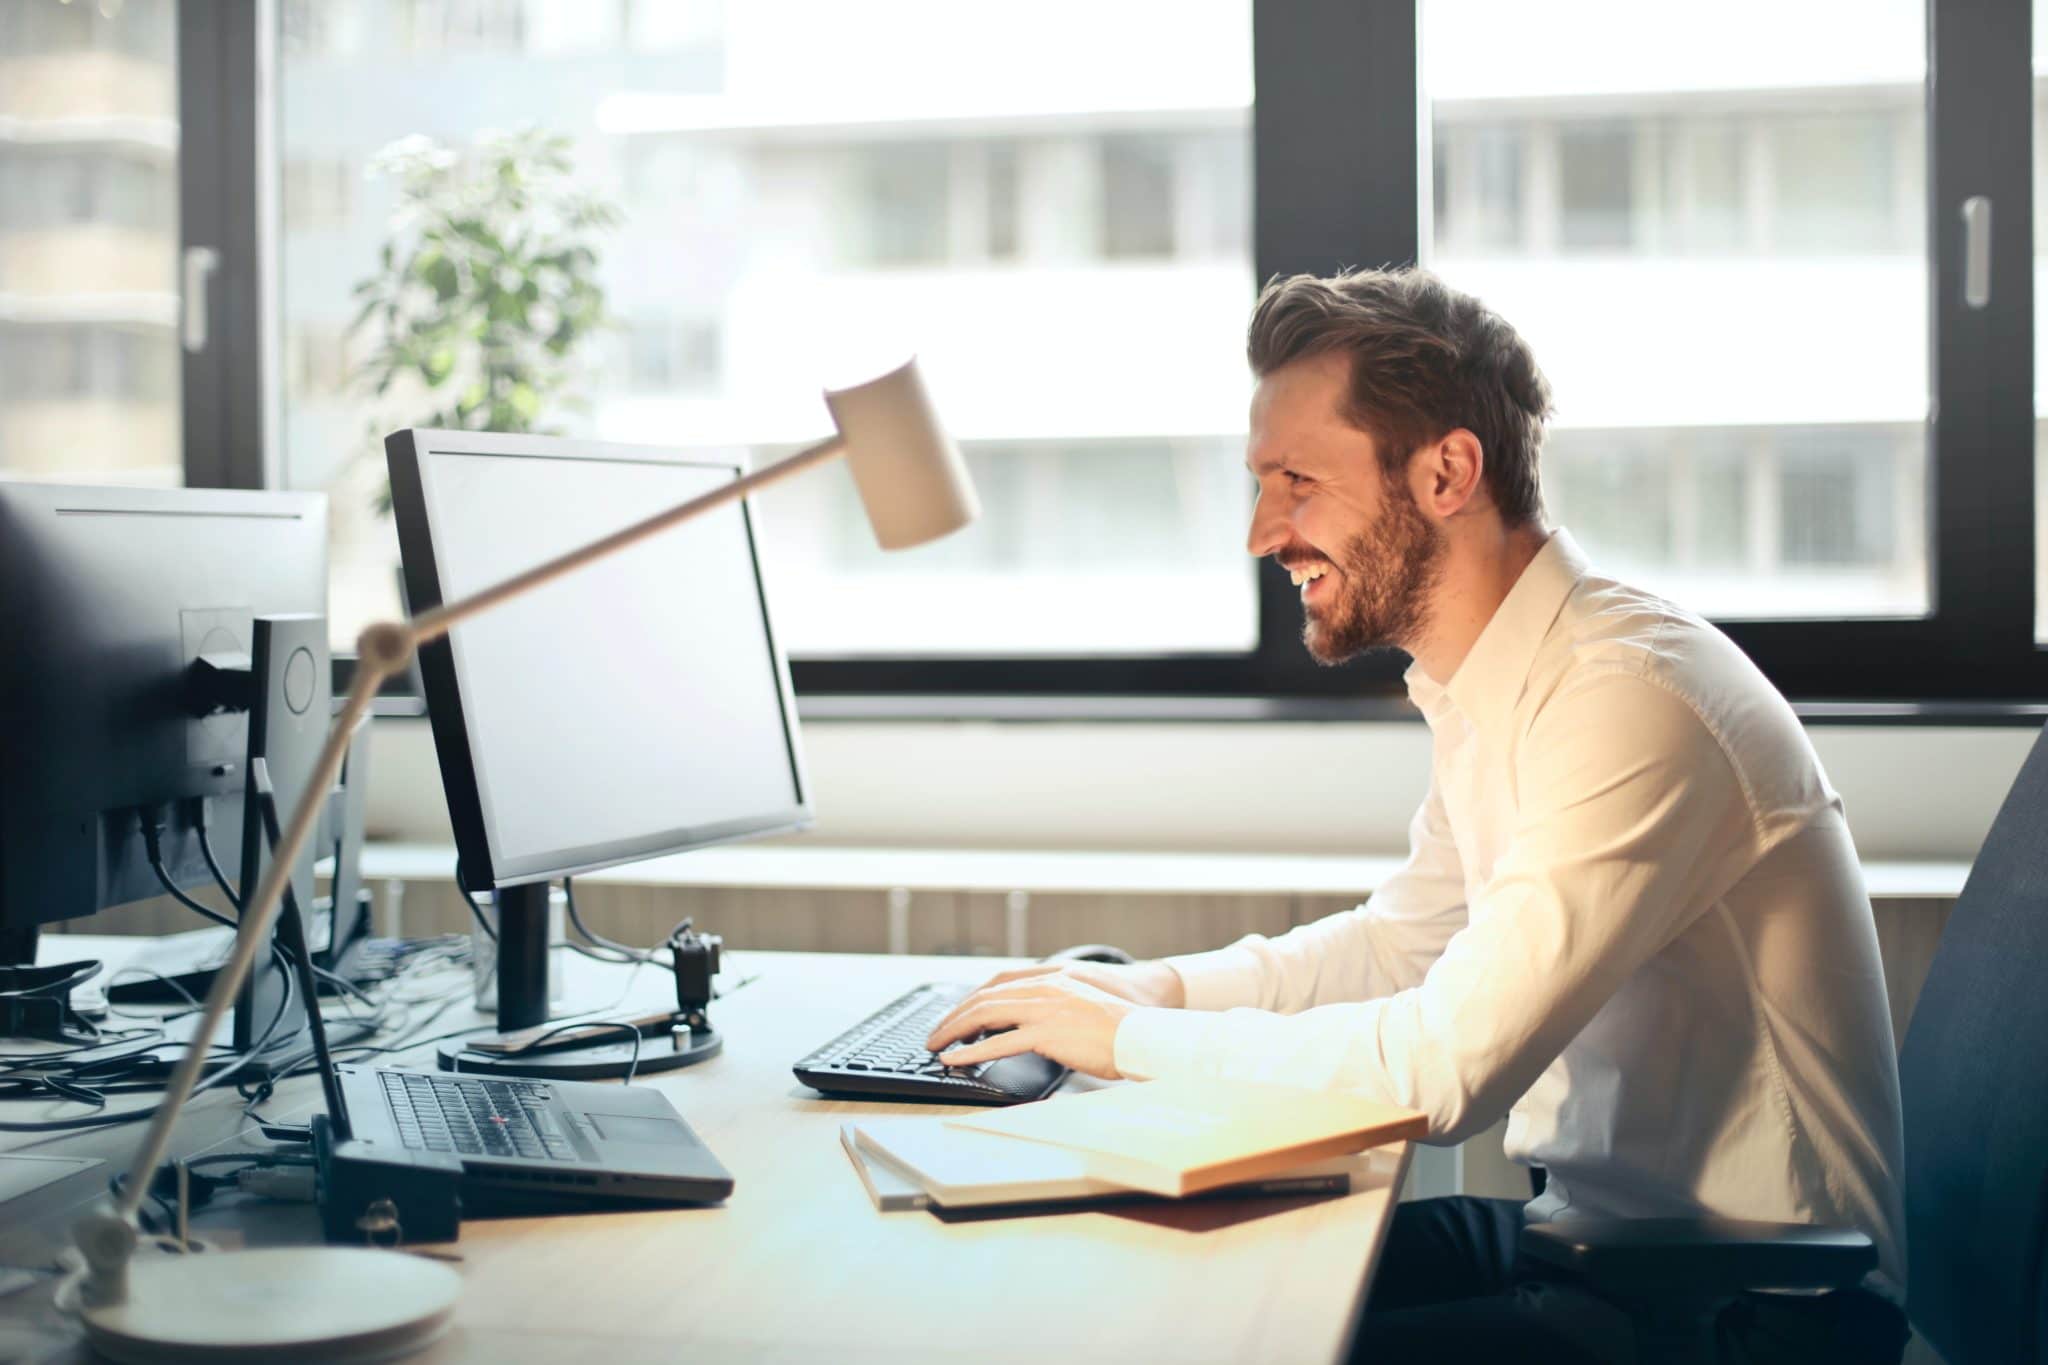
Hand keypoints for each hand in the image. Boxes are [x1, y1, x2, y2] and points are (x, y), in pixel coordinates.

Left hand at [923, 961, 1184, 1079]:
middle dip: (955, 1016)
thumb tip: (1031, 1026)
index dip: (972, 998)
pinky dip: (971, 1051)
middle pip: (985, 997)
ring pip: (985, 1015)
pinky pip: (998, 1043)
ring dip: (954, 1031)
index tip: (957, 1014)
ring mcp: (1044, 1009)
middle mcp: (1044, 988)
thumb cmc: (1121, 1028)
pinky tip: (955, 1059)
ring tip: (936, 1046)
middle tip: (936, 1034)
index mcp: (1052, 979)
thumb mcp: (1082, 1006)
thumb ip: (1055, 1008)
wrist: (1144, 1034)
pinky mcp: (1046, 1033)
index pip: (999, 982)